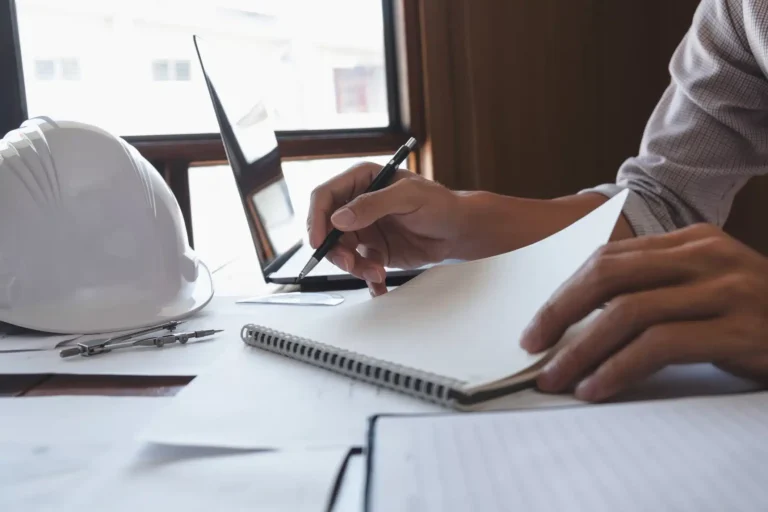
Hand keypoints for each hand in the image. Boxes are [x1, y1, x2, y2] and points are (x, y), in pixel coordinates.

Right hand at [307, 162, 462, 295]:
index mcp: (362, 180)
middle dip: (335, 249)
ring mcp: (364, 229)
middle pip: (327, 228)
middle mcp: (358, 204)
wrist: (458, 231)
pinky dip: (365, 278)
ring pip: (342, 251)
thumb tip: (339, 219)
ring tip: (377, 273)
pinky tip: (378, 284)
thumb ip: (373, 205)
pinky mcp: (374, 250)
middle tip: (350, 263)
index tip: (319, 242)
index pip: (325, 197)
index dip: (316, 219)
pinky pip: (359, 266)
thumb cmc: (440, 204)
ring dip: (355, 266)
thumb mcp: (408, 198)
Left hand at [520, 223, 767, 401]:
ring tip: (556, 377)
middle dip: (560, 311)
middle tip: (533, 345)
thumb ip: (654, 290)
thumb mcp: (703, 290)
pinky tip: (597, 387)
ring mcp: (725, 288)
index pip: (608, 257)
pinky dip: (618, 368)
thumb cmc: (755, 317)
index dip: (563, 290)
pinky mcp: (740, 328)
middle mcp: (704, 255)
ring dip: (582, 348)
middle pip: (608, 275)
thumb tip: (582, 319)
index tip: (536, 323)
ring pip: (628, 311)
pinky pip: (659, 346)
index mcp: (689, 241)